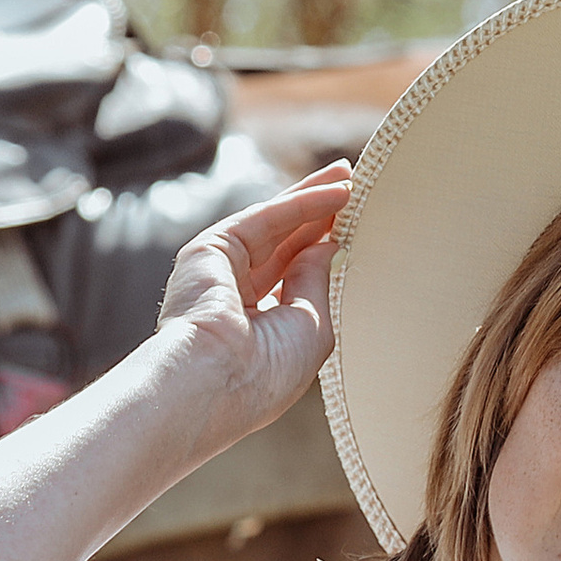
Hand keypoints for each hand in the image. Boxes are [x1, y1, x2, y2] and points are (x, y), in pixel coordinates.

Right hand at [153, 160, 349, 428]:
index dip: (321, 250)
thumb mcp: (310, 327)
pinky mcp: (210, 251)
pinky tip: (335, 192)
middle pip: (284, 246)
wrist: (214, 382)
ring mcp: (219, 273)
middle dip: (317, 216)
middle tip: (349, 186)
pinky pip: (265, 218)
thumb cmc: (266, 374)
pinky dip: (301, 203)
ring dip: (311, 199)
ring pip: (273, 226)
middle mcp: (235, 300)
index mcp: (256, 330)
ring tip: (348, 177)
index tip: (349, 228)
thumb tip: (328, 244)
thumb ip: (316, 282)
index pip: (292, 279)